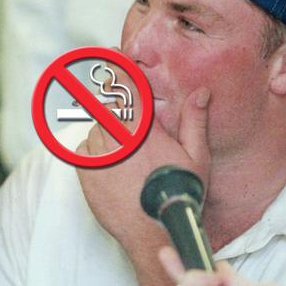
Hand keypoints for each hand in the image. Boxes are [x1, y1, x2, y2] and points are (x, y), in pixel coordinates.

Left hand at [76, 59, 210, 249]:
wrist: (153, 233)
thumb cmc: (179, 195)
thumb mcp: (196, 158)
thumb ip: (195, 121)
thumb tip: (200, 92)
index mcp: (144, 130)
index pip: (127, 87)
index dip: (119, 67)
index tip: (111, 52)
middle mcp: (117, 138)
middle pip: (107, 106)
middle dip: (117, 107)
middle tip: (130, 125)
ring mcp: (98, 155)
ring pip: (96, 128)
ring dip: (109, 132)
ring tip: (128, 155)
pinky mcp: (85, 173)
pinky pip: (84, 149)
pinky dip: (95, 151)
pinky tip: (113, 166)